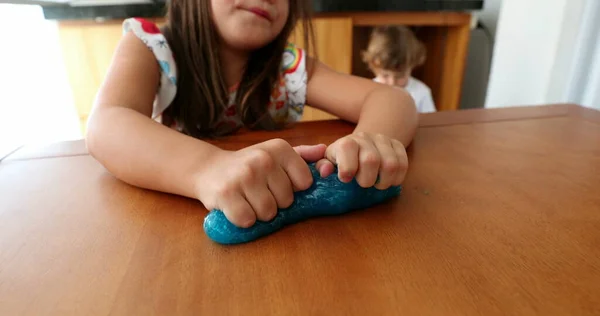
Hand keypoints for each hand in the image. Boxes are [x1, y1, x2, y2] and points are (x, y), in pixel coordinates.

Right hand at [195, 139, 325, 227]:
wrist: (209, 169)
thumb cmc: (249, 166)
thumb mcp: (275, 155)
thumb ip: (302, 155)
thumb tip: (323, 151)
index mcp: (279, 148)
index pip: (305, 183)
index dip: (292, 189)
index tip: (276, 183)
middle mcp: (263, 159)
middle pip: (287, 201)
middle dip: (274, 203)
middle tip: (258, 193)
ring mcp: (244, 176)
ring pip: (268, 213)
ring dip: (258, 213)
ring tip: (248, 200)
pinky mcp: (226, 193)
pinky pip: (247, 220)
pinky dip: (243, 220)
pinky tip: (237, 207)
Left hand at [316, 132, 407, 188]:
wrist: (363, 142)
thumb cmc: (342, 157)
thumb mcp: (329, 161)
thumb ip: (323, 166)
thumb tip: (325, 171)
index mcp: (346, 142)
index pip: (348, 148)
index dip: (347, 168)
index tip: (346, 179)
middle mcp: (365, 138)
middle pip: (371, 160)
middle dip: (367, 180)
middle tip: (363, 184)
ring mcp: (383, 140)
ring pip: (391, 164)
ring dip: (384, 181)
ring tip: (377, 184)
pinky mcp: (398, 145)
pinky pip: (403, 164)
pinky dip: (397, 177)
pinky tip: (389, 180)